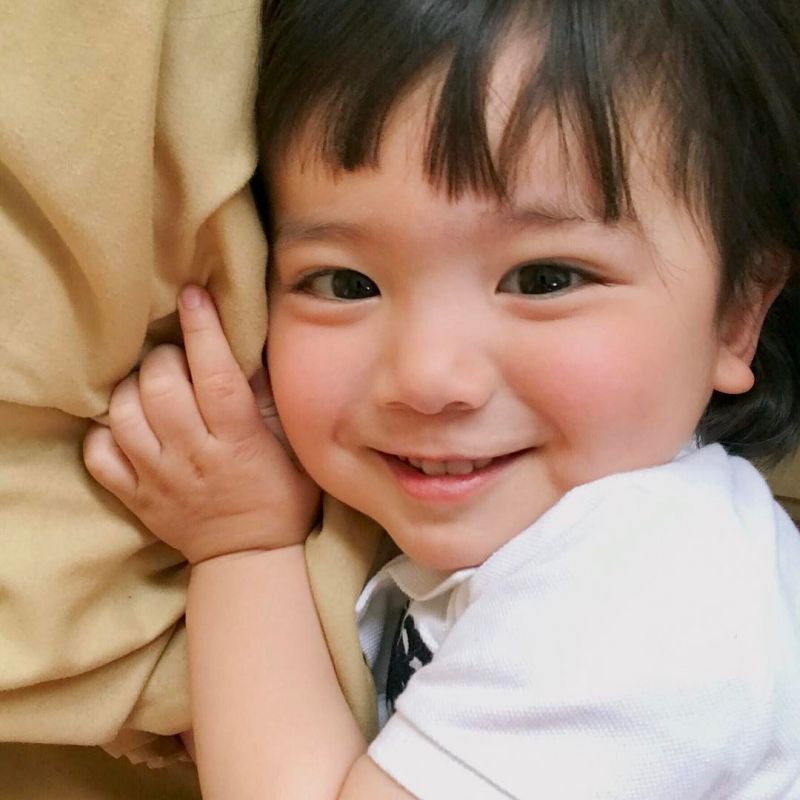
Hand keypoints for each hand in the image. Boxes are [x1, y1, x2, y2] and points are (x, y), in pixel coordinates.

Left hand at [84, 285, 319, 563]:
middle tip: (177, 356)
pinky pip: (99, 455)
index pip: (215, 377)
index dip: (203, 331)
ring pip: (124, 416)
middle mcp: (193, 458)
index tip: (194, 295)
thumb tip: (247, 348)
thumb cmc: (280, 495)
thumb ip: (269, 400)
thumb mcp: (293, 447)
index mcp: (238, 443)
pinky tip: (127, 422)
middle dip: (164, 357)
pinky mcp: (134, 496)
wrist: (249, 557)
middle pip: (161, 389)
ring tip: (151, 385)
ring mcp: (158, 479)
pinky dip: (104, 430)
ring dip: (133, 388)